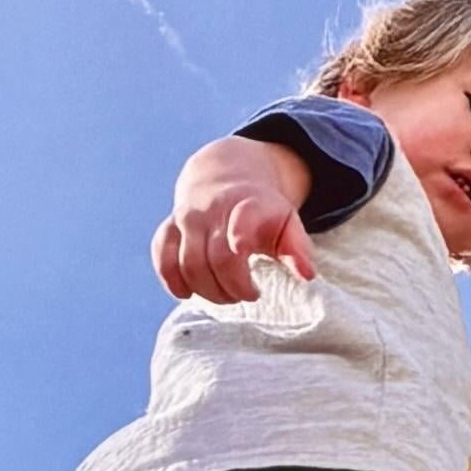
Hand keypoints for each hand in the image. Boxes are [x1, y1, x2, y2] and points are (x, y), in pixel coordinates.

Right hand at [156, 136, 312, 307]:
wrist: (225, 177)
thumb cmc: (261, 212)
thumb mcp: (286, 222)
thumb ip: (297, 248)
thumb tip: (307, 276)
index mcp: (248, 204)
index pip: (241, 220)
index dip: (239, 235)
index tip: (242, 251)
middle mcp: (213, 209)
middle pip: (215, 259)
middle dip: (232, 288)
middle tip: (249, 294)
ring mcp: (187, 218)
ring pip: (188, 264)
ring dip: (207, 291)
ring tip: (226, 294)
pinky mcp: (169, 229)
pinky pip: (163, 258)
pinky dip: (172, 281)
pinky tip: (188, 292)